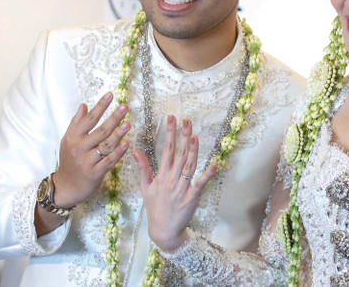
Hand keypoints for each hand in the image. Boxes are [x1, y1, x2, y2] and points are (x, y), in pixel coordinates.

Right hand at [52, 92, 130, 207]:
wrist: (65, 187)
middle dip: (114, 117)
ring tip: (128, 123)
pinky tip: (126, 144)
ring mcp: (87, 161)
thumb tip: (84, 105)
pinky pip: (109, 161)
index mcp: (73, 138)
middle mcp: (79, 148)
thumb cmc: (69, 160)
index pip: (89, 119)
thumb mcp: (67, 140)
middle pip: (100, 131)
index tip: (110, 95)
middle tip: (125, 107)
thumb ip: (76, 123)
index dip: (100, 106)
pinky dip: (118, 153)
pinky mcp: (95, 174)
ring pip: (106, 145)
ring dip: (118, 134)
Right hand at [134, 116, 216, 252]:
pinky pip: (200, 184)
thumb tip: (135, 151)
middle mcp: (172, 179)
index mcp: (161, 175)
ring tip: (194, 135)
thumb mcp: (145, 187)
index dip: (170, 133)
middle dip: (183, 136)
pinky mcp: (192, 197)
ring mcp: (182, 188)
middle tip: (187, 120)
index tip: (172, 119)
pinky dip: (207, 175)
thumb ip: (142, 168)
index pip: (166, 149)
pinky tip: (213, 164)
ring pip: (189, 165)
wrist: (163, 230)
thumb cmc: (154, 207)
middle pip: (179, 154)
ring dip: (192, 150)